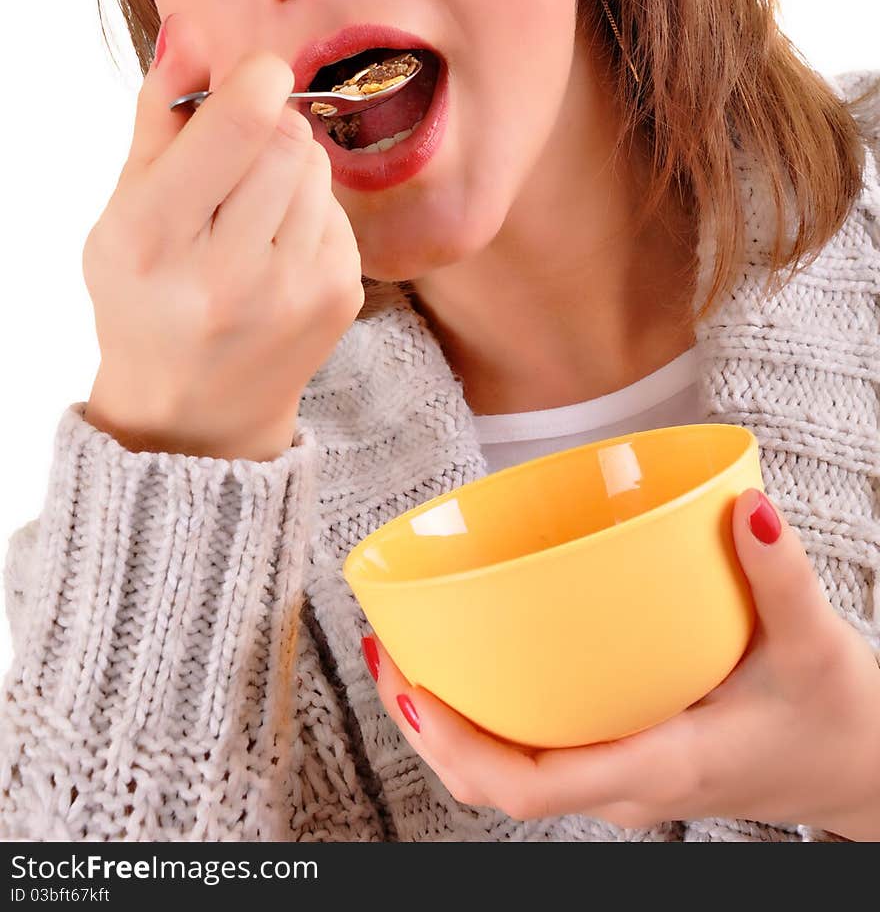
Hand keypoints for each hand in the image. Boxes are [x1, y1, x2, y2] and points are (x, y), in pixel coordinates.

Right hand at [82, 12, 363, 459]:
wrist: (192, 413)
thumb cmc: (147, 295)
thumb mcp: (124, 208)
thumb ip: (160, 114)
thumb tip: (193, 28)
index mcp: (155, 241)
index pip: (240, 122)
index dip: (255, 79)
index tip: (249, 79)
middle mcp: (228, 273)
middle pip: (288, 136)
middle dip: (264, 129)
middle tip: (231, 165)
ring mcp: (293, 292)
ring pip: (318, 166)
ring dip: (288, 168)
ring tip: (247, 215)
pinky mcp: (339, 299)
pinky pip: (338, 208)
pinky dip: (309, 212)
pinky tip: (273, 250)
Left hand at [363, 489, 879, 837]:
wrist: (860, 770)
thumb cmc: (835, 720)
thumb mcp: (815, 648)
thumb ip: (781, 577)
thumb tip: (748, 509)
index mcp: (661, 765)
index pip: (534, 786)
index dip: (458, 743)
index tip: (412, 682)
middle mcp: (628, 787)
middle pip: (496, 782)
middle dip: (428, 727)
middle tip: (387, 648)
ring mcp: (622, 781)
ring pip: (509, 774)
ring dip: (450, 724)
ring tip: (409, 651)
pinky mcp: (626, 760)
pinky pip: (538, 752)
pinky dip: (491, 717)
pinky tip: (481, 659)